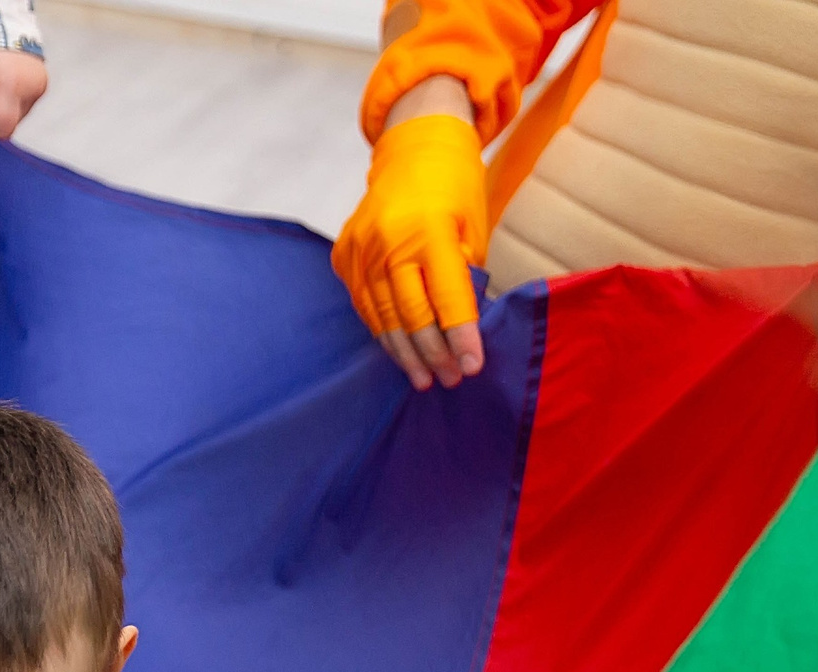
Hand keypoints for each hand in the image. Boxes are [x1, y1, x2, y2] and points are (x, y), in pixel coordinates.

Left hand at [0, 50, 47, 140]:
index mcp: (8, 87)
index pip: (2, 129)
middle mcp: (29, 89)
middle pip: (12, 123)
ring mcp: (39, 86)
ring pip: (20, 114)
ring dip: (6, 107)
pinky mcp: (43, 83)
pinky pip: (27, 103)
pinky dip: (15, 99)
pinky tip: (6, 84)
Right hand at [333, 96, 488, 390]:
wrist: (415, 145)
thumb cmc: (454, 188)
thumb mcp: (472, 229)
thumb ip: (463, 278)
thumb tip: (460, 331)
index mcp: (430, 232)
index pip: (447, 300)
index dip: (460, 338)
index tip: (471, 367)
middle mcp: (390, 242)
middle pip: (412, 315)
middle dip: (433, 354)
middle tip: (449, 380)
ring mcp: (362, 249)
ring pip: (382, 317)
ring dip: (405, 352)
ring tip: (423, 377)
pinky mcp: (345, 253)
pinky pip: (362, 303)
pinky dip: (381, 329)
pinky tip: (398, 350)